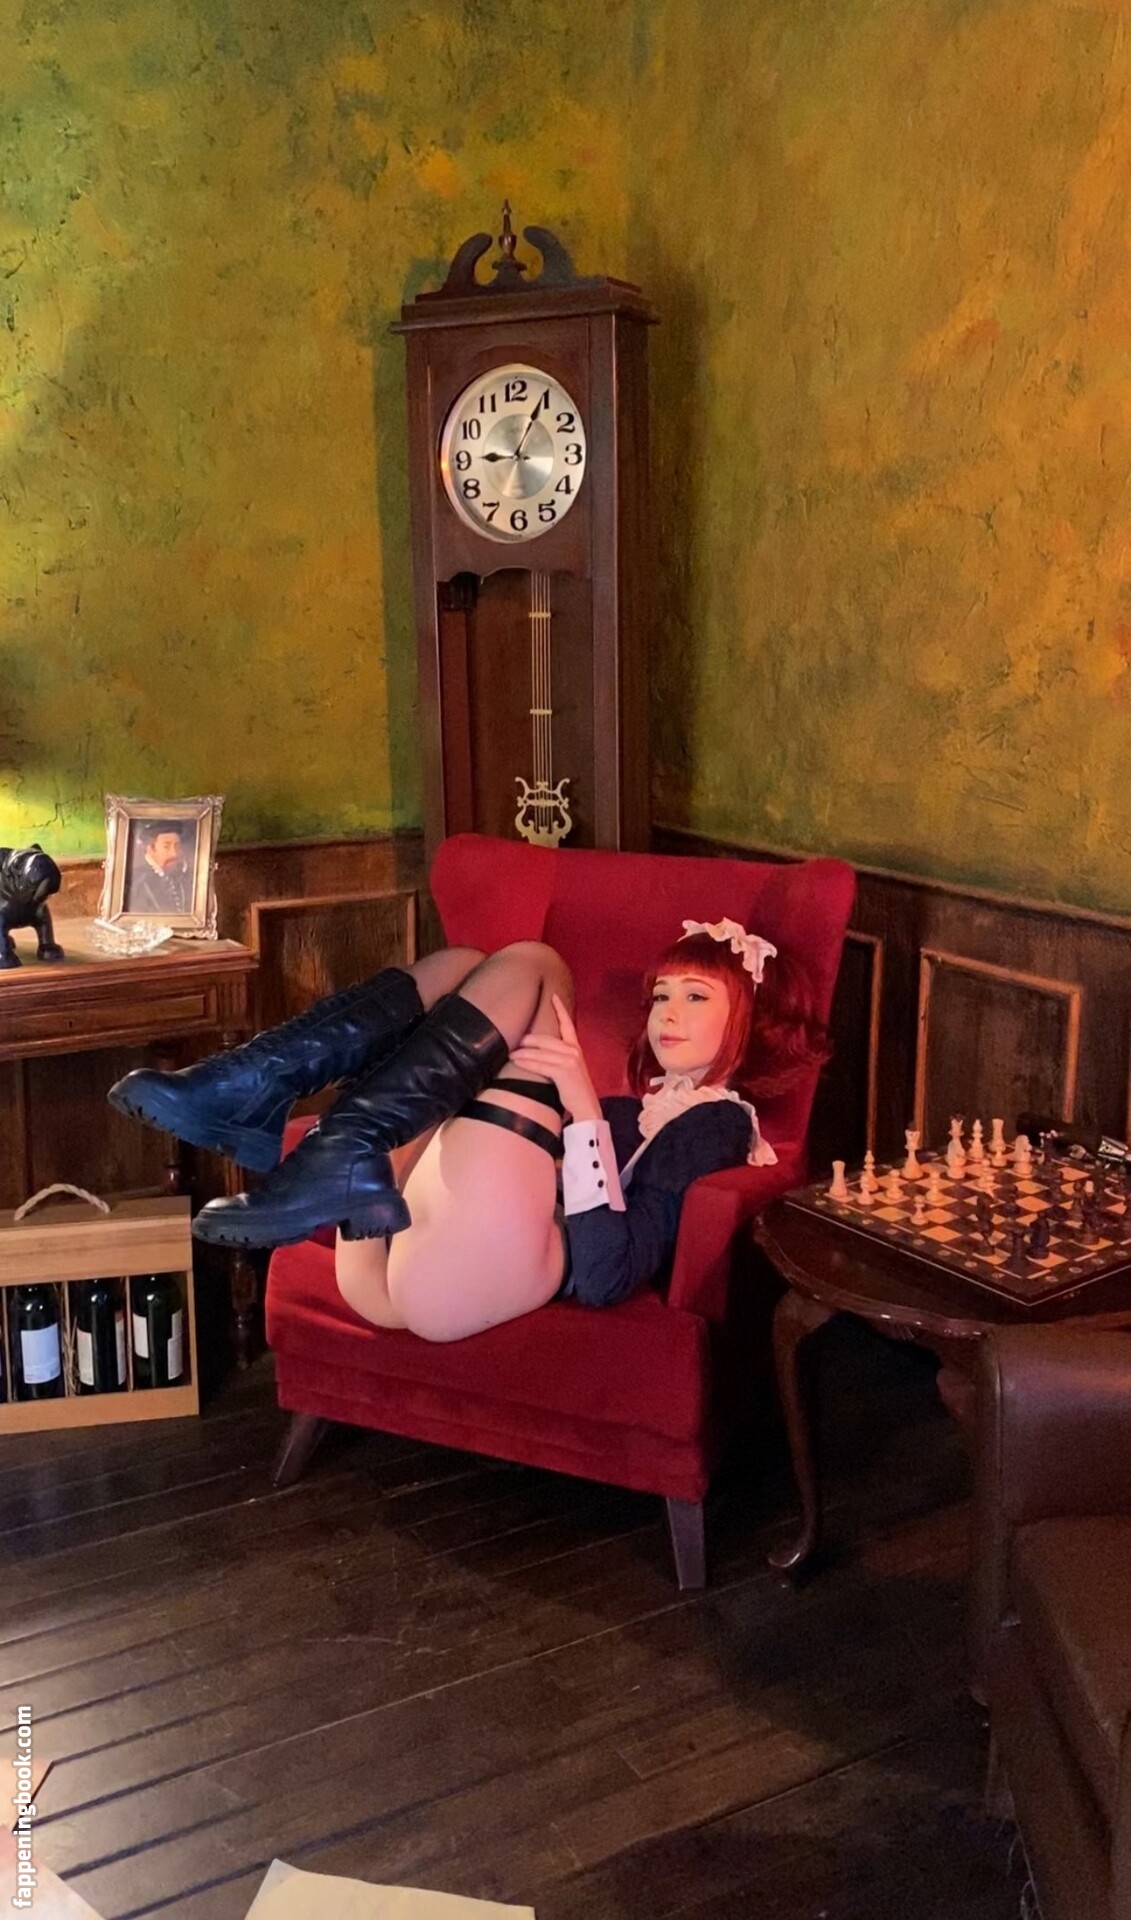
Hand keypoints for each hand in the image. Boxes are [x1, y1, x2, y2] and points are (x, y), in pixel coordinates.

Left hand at [508, 994, 601, 1121]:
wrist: (585, 1106)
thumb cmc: (574, 1089)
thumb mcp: (569, 1068)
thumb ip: (558, 1056)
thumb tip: (538, 1050)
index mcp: (576, 1048)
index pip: (568, 1024)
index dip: (560, 1009)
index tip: (553, 996)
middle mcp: (574, 1051)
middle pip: (546, 1039)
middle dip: (529, 1039)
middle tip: (516, 1040)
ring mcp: (569, 1060)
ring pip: (540, 1052)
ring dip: (523, 1053)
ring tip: (511, 1054)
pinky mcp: (563, 1071)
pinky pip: (540, 1065)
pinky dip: (527, 1064)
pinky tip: (517, 1063)